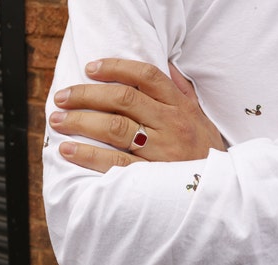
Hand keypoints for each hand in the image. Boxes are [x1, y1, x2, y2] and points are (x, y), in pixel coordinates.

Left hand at [50, 59, 224, 171]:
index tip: (90, 68)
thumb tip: (165, 63)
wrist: (220, 188)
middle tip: (62, 96)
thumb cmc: (204, 148)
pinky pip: (116, 163)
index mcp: (180, 106)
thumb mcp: (200, 115)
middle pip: (123, 99)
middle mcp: (170, 123)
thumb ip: (182, 89)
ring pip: (115, 127)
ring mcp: (161, 150)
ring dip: (81, 121)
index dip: (116, 68)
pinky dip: (88, 155)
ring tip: (58, 119)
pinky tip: (68, 149)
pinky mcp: (151, 176)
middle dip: (86, 95)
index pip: (146, 76)